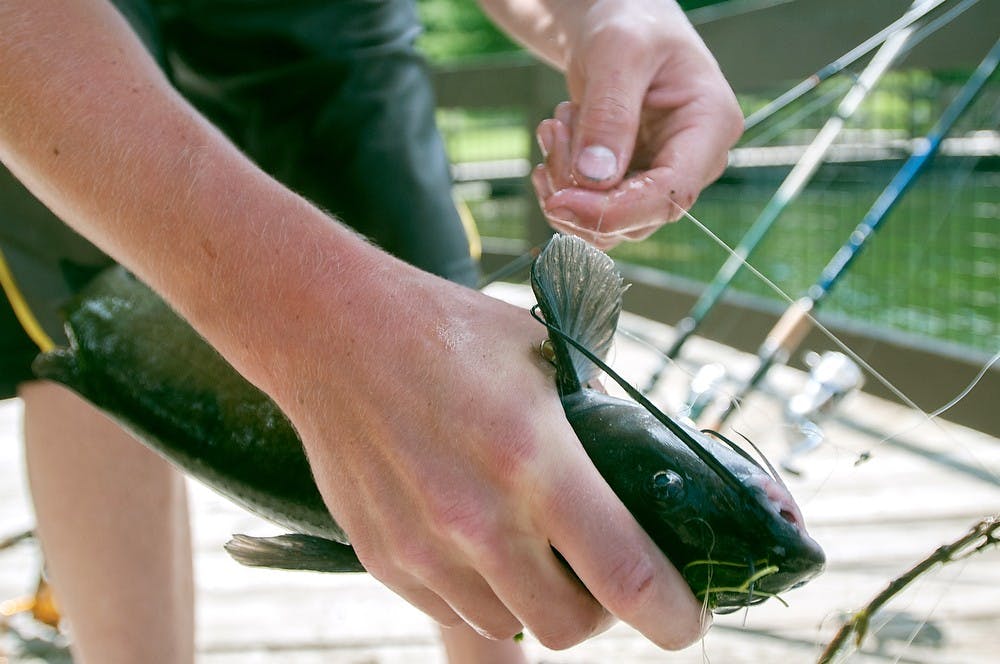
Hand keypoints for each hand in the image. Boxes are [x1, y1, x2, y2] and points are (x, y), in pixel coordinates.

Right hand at [275, 261, 708, 648]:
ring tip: (529, 543)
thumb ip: (595, 415)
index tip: (688, 618)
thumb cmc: (446, 332)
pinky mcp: (383, 559)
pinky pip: (454, 608)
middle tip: (599, 570)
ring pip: (509, 624)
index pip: (628, 577)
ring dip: (536, 600)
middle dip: (601, 610)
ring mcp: (424, 548)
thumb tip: (639, 468)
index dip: (675, 615)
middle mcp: (480, 519)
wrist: (331, 332)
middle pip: (571, 628)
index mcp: (535, 459)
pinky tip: (473, 534)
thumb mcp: (542, 353)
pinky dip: (481, 590)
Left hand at [532, 0, 742, 248]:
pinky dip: (561, 185)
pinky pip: (591, 211)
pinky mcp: (631, 184)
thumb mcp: (618, 52)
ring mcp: (661, 178)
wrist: (621, 22)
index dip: (613, 212)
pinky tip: (555, 142)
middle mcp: (693, 163)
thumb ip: (608, 114)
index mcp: (710, 128)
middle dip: (579, 190)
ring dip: (565, 185)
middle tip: (555, 129)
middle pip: (634, 219)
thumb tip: (594, 179)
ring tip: (557, 124)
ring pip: (606, 223)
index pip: (669, 195)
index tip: (561, 202)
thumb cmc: (632, 23)